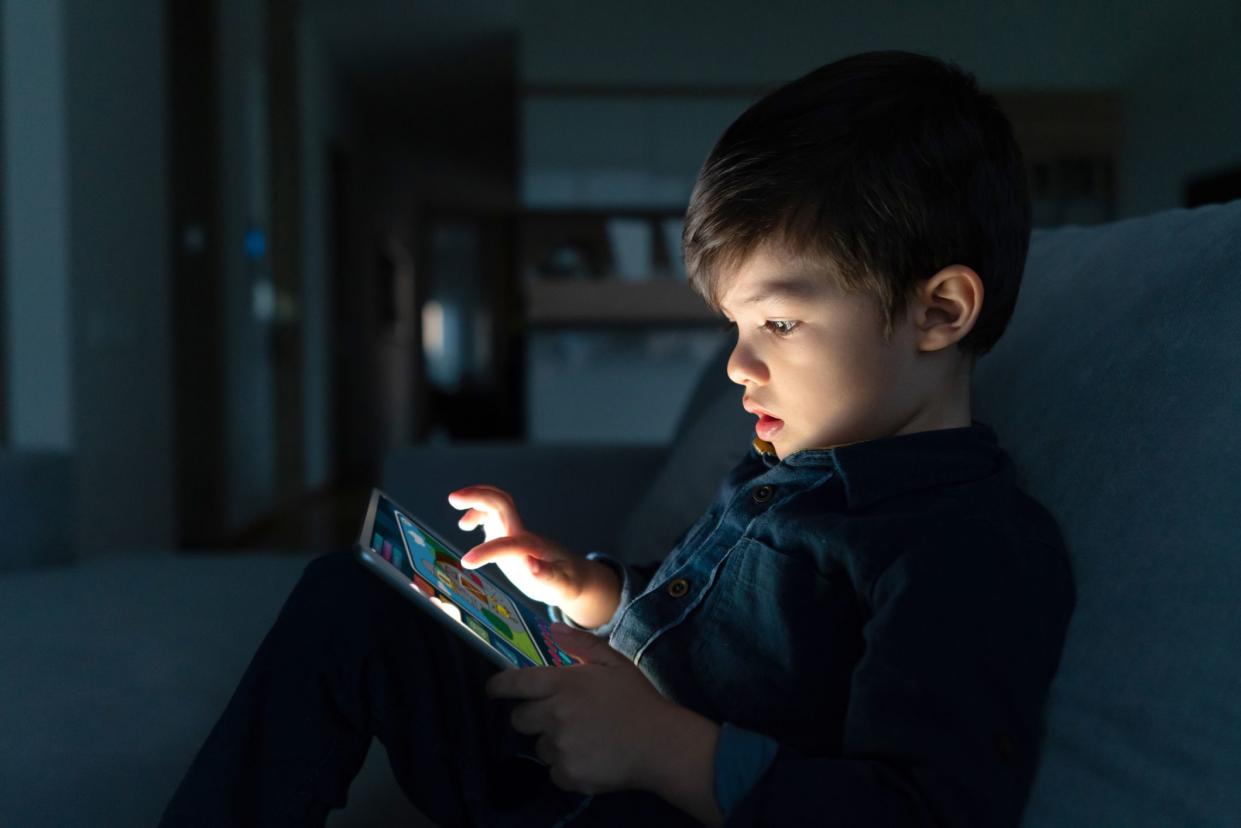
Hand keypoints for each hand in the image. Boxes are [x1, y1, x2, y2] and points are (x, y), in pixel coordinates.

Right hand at [447, 485, 590, 607]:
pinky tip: (466, 524)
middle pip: (502, 504)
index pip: (508, 543)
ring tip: (461, 519)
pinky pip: (491, 515)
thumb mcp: (562, 585)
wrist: (571, 576)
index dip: (487, 551)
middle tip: (453, 498)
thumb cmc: (567, 581)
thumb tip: (531, 565)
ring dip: (476, 500)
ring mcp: (514, 533)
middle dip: (479, 497)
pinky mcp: (507, 537)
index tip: (467, 562)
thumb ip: (548, 576)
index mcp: (533, 547)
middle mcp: (521, 534)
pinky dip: (476, 512)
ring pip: (496, 505)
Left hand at [485, 622, 680, 795]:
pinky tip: (590, 757)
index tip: (493, 688)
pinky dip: (566, 767)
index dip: (498, 686)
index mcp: (564, 684)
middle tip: (558, 716)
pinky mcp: (568, 775)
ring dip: (552, 742)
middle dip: (532, 716)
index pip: (516, 683)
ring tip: (584, 738)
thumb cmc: (638, 700)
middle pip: (519, 719)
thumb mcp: (614, 662)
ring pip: (538, 746)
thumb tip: (552, 630)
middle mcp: (556, 715)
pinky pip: (553, 771)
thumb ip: (581, 644)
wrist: (662, 745)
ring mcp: (560, 747)